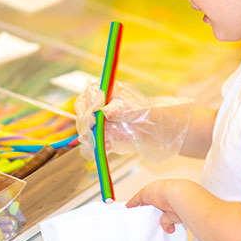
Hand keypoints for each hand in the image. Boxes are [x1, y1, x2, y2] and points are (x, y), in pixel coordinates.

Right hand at [74, 81, 195, 162]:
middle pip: (83, 112)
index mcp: (107, 91)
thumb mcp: (135, 108)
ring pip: (85, 130)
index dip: (88, 104)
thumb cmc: (148, 112)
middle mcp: (100, 106)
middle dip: (85, 124)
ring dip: (90, 138)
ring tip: (102, 144)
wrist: (158, 129)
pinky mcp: (103, 136)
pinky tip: (106, 149)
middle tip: (92, 132)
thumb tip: (103, 110)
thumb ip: (118, 108)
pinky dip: (95, 148)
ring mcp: (100, 122)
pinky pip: (92, 144)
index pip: (89, 94)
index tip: (93, 114)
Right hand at [127, 180, 183, 233]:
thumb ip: (135, 201)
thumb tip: (129, 206)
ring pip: (161, 220)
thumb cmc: (162, 190)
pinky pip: (168, 226)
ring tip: (151, 226)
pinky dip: (165, 228)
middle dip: (149, 217)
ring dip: (157, 223)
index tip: (134, 214)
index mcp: (156, 192)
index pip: (146, 200)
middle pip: (154, 211)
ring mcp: (169, 209)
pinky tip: (163, 228)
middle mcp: (164, 200)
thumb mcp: (142, 194)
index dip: (140, 206)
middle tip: (142, 222)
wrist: (176, 197)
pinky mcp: (175, 217)